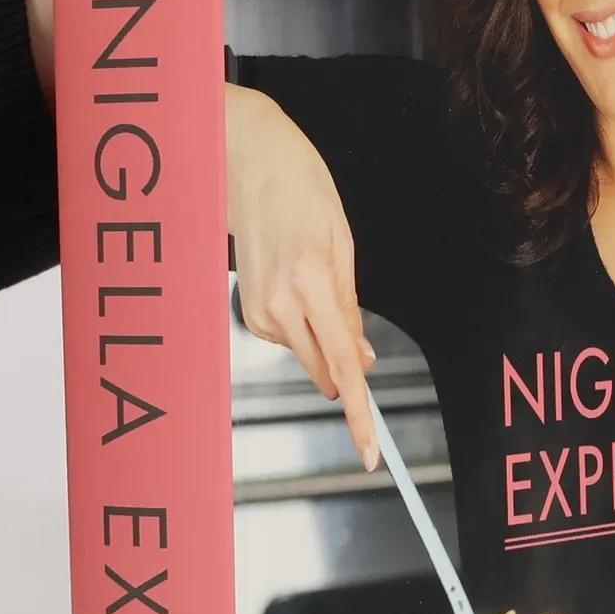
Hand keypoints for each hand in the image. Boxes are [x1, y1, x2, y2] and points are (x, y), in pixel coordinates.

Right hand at [226, 84, 377, 469]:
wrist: (244, 161)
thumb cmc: (301, 189)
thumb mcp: (341, 242)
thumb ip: (350, 307)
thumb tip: (362, 359)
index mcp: (312, 281)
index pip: (343, 364)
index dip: (359, 413)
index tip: (370, 452)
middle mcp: (280, 303)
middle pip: (328, 370)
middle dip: (347, 365)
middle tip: (346, 316)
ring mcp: (258, 310)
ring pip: (311, 354)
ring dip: (323, 335)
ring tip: (311, 277)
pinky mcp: (248, 312)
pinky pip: (291, 337)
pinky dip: (303, 322)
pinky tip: (293, 282)